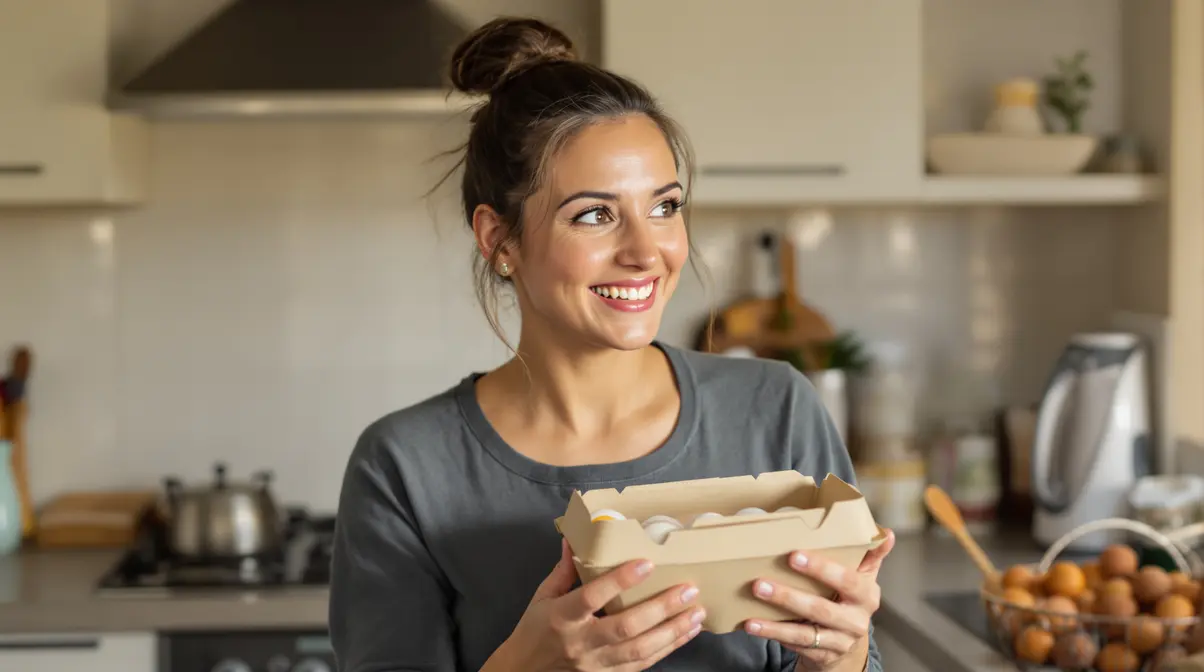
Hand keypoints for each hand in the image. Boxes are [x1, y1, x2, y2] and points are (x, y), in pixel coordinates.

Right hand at [486, 538, 704, 671]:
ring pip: (640, 649)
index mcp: (562, 617)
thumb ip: (564, 570)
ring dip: (673, 631)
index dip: (619, 580)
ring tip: (697, 612)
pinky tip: (686, 633)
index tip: (646, 563)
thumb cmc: (535, 631)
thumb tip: (575, 537)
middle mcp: (581, 643)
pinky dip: (668, 648)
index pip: (592, 597)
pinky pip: (643, 664)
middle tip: (688, 590)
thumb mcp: (543, 597)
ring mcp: (596, 664)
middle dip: (661, 608)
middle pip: (626, 627)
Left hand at [742, 529, 895, 670]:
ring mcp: (839, 642)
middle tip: (758, 583)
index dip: (821, 569)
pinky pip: (795, 646)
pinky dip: (773, 635)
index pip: (847, 580)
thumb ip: (870, 554)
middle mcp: (856, 621)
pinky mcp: (822, 656)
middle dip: (787, 597)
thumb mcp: (863, 577)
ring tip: (749, 616)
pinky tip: (753, 626)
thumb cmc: (850, 600)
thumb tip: (885, 532)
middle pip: (820, 609)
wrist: (849, 643)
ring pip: (804, 633)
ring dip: (774, 624)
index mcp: (867, 596)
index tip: (793, 555)